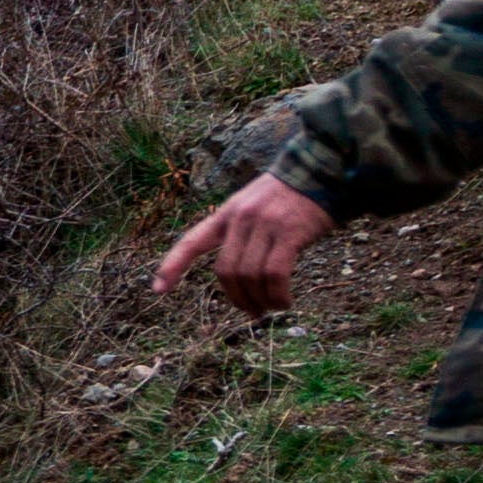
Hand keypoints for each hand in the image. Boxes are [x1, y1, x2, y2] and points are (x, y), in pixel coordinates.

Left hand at [154, 172, 335, 313]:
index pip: (191, 241)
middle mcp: (241, 218)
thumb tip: (238, 277)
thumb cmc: (291, 196)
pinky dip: (278, 296)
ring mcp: (265, 224)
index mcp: (227, 212)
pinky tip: (285, 302)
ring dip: (260, 301)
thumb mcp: (255, 205)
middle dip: (236, 298)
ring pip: (250, 277)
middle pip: (226, 271)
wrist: (324, 170)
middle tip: (252, 312)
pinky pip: (275, 275)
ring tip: (272, 308)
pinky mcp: (290, 233)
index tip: (158, 290)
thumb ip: (242, 232)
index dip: (172, 266)